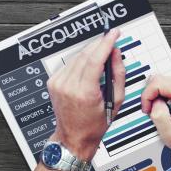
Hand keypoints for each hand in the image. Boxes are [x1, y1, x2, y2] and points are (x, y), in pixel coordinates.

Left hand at [47, 30, 123, 160]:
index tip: (113, 34)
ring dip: (90, 52)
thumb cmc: (95, 123)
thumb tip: (116, 54)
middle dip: (99, 45)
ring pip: (75, 58)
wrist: (74, 136)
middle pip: (84, 56)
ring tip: (102, 53)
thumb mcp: (116, 101)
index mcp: (84, 92)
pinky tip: (88, 65)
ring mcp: (57, 84)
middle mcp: (67, 86)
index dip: (105, 43)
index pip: (94, 60)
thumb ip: (118, 75)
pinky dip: (80, 61)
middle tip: (110, 39)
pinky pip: (68, 65)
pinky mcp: (52, 82)